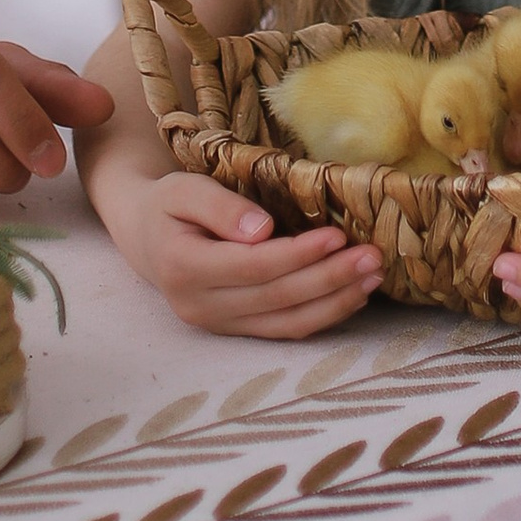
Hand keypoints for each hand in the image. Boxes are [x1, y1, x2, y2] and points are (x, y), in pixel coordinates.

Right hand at [128, 172, 382, 340]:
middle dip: (329, 279)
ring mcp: (219, 325)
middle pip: (276, 297)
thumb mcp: (183, 190)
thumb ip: (219, 207)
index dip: (297, 255)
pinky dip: (323, 315)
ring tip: (373, 277)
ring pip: (286, 322)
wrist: (147, 236)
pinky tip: (353, 296)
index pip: (252, 267)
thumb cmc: (169, 205)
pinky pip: (285, 329)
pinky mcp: (236, 331)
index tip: (337, 236)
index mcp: (183, 268)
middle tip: (372, 257)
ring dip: (335, 302)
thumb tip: (262, 231)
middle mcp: (200, 307)